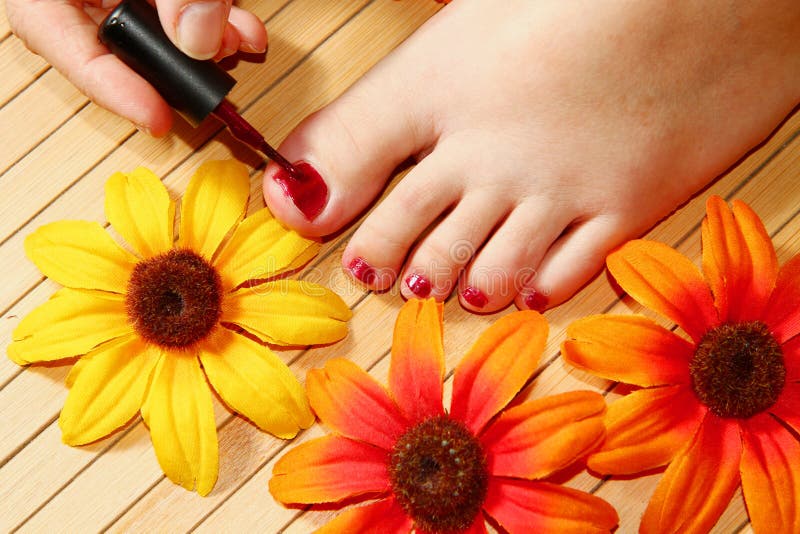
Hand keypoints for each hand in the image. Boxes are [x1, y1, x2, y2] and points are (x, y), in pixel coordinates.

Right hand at [6, 0, 266, 134]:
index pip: (47, 30)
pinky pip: (179, 7)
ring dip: (205, 42)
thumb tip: (199, 40)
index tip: (156, 119)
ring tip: (241, 42)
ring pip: (157, 26)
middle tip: (212, 84)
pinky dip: (215, 21)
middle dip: (173, 67)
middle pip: (112, 38)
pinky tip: (244, 30)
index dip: (106, 84)